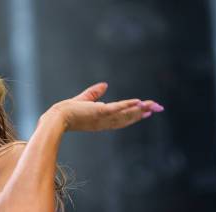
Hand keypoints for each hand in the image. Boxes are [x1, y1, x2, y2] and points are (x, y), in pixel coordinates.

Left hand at [49, 82, 163, 131]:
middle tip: (159, 108)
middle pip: (128, 118)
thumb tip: (105, 85)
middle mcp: (104, 122)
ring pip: (125, 114)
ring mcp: (102, 118)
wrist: (56, 117)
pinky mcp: (98, 112)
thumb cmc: (67, 111)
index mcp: (102, 120)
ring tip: (154, 106)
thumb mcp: (84, 100)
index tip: (148, 110)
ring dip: (140, 110)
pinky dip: (128, 106)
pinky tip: (139, 102)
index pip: (122, 118)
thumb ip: (95, 93)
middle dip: (143, 113)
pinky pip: (117, 109)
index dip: (135, 114)